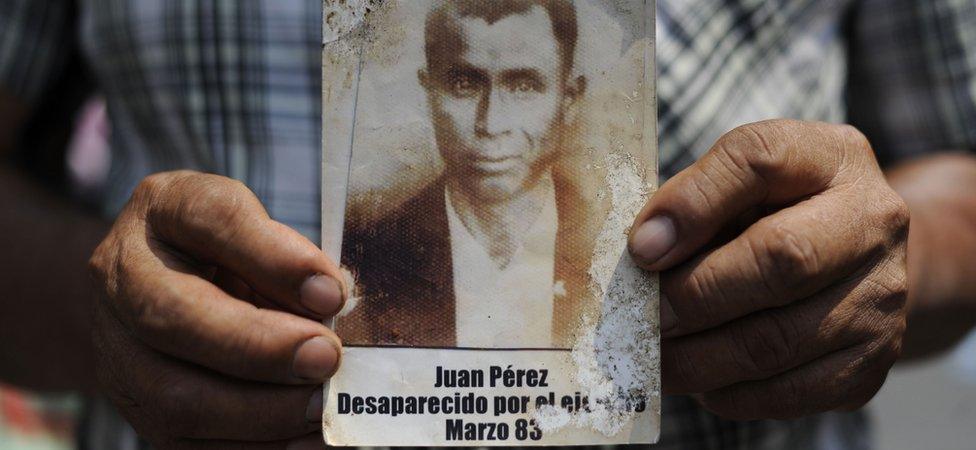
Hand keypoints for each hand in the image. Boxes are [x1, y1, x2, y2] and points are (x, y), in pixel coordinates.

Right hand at [90, 171, 342, 448]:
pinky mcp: (136, 410)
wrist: (155, 286)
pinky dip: (255, 448)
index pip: (211, 218)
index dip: (272, 258)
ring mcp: (117, 351)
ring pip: (174, 397)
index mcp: (163, 210)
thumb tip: (331, 301)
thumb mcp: (259, 227)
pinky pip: (189, 446)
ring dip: (260, 411)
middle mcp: (122, 279)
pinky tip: (304, 439)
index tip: (331, 292)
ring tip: (319, 406)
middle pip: (174, 318)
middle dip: (259, 348)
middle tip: (326, 357)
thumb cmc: (225, 250)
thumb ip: (289, 256)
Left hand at [629, 120, 908, 419]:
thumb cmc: (772, 214)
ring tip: (654, 356)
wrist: (856, 261)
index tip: (641, 247)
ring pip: (778, 340)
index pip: (758, 159)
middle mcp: (872, 220)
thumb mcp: (737, 184)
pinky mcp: (872, 361)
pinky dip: (729, 393)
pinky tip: (699, 380)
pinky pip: (790, 392)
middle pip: (783, 258)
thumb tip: (644, 251)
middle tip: (645, 316)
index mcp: (830, 156)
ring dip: (699, 357)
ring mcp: (881, 296)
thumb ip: (690, 200)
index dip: (693, 204)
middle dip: (696, 294)